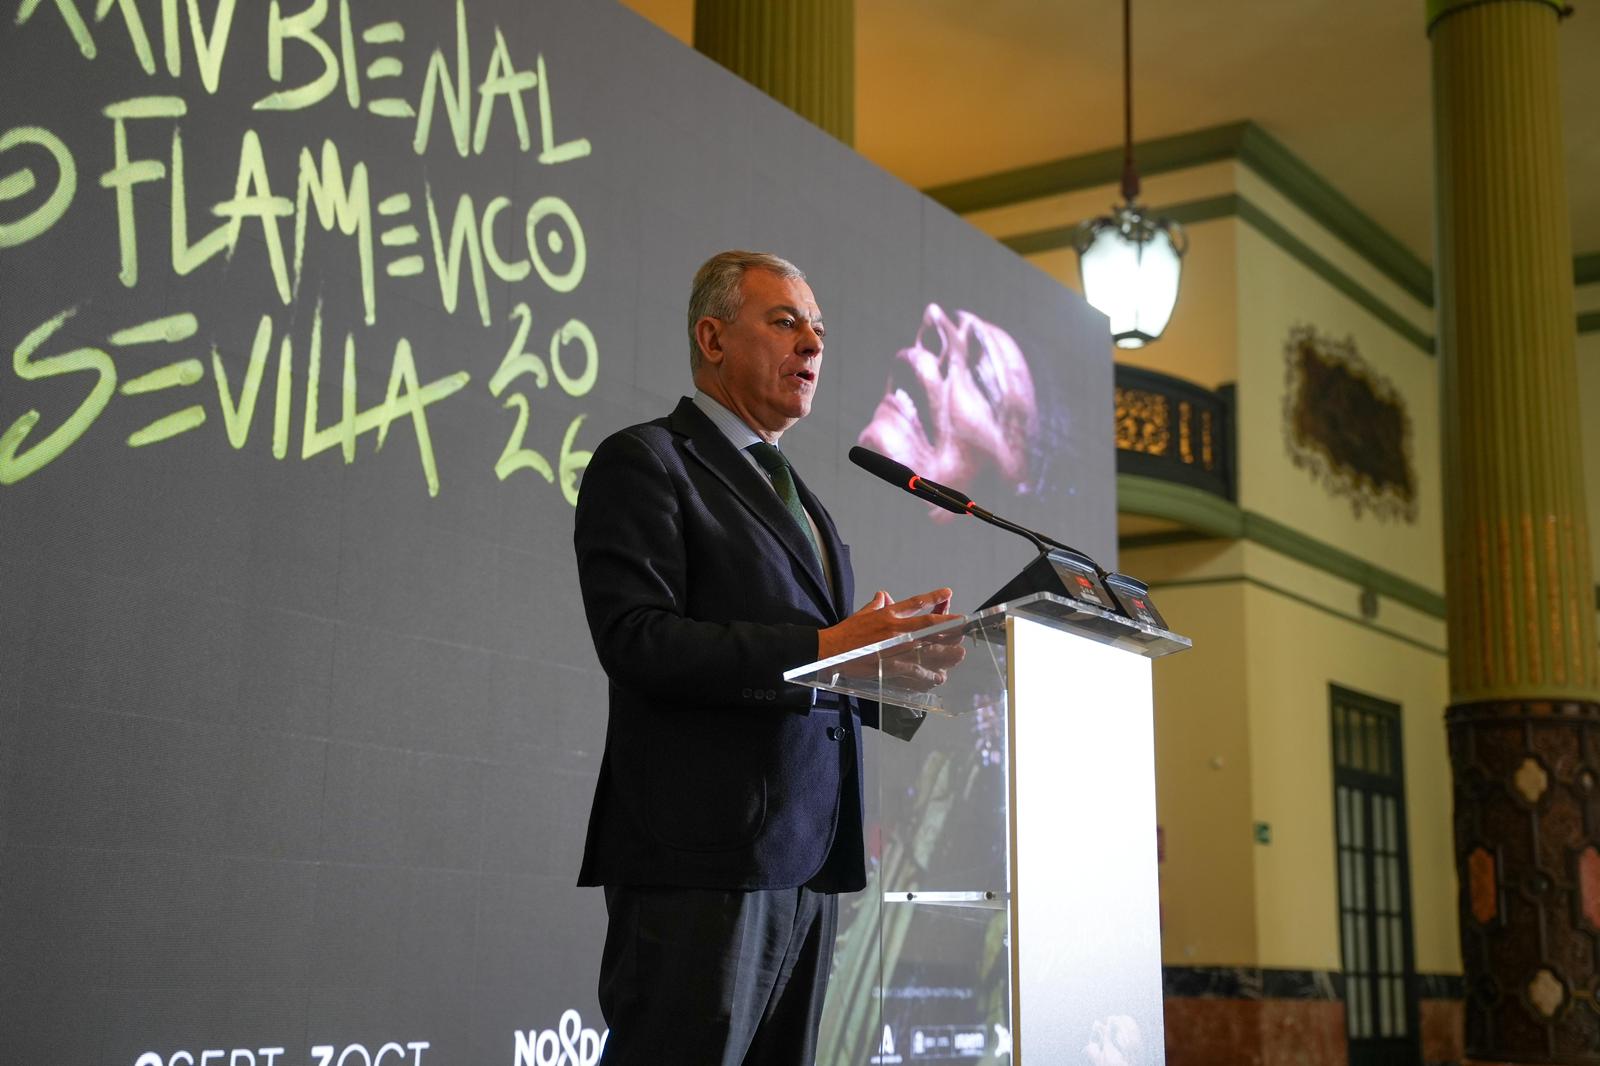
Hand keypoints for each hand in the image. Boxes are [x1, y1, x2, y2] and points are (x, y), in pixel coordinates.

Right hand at [817, 587, 958, 661]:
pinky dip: (928, 674)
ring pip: (927, 650)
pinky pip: (915, 670)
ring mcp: (895, 649)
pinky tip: (939, 677)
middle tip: (963, 629)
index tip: (948, 593)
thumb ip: (877, 604)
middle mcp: (896, 630)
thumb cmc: (846, 633)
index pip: (916, 603)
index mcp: (889, 615)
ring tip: (959, 654)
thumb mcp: (863, 613)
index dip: (934, 598)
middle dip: (949, 627)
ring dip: (945, 652)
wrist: (831, 651)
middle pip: (929, 626)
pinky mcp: (891, 666)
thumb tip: (884, 595)